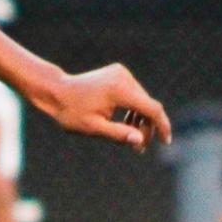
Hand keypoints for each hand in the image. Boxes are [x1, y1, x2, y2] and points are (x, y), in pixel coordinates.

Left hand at [38, 65, 170, 150]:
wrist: (56, 91)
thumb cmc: (70, 112)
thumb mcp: (92, 128)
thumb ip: (117, 134)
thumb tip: (139, 141)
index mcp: (120, 91)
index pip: (151, 109)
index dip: (162, 125)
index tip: (166, 141)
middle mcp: (124, 78)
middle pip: (147, 106)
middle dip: (146, 127)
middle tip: (139, 149)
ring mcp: (122, 74)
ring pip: (141, 100)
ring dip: (140, 118)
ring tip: (132, 138)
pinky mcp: (119, 73)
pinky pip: (133, 93)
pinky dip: (133, 108)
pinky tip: (127, 123)